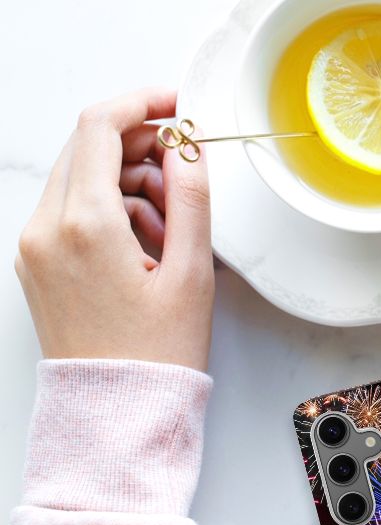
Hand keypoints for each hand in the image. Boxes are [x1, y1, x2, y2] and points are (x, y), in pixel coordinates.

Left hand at [15, 88, 213, 371]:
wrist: (117, 412)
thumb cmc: (156, 354)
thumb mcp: (191, 272)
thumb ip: (192, 198)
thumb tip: (188, 147)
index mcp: (85, 225)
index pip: (101, 127)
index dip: (143, 103)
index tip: (176, 105)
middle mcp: (47, 229)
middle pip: (88, 148)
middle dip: (141, 147)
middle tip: (185, 174)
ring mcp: (35, 246)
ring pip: (81, 178)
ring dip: (129, 182)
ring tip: (173, 228)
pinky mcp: (37, 263)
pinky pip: (72, 210)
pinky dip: (111, 210)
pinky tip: (147, 245)